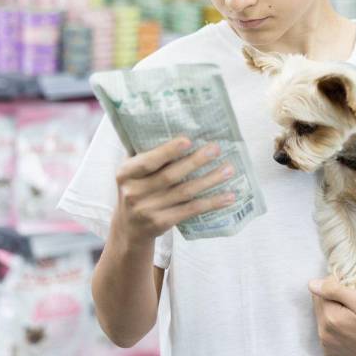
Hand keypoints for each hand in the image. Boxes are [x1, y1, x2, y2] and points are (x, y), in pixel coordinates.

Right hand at [111, 137, 235, 245]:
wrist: (129, 229)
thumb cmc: (136, 189)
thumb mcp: (131, 172)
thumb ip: (146, 153)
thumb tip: (176, 126)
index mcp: (125, 173)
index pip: (148, 161)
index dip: (168, 151)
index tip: (188, 140)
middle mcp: (134, 193)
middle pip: (170, 176)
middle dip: (195, 161)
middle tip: (216, 148)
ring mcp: (147, 210)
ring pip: (185, 193)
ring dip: (209, 180)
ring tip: (229, 169)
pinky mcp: (161, 224)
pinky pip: (190, 211)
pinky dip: (211, 203)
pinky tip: (228, 196)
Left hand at [310, 276, 355, 355]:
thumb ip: (337, 291)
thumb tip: (312, 283)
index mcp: (331, 319)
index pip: (323, 287)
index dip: (339, 282)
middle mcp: (325, 334)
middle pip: (322, 302)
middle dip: (336, 296)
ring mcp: (329, 346)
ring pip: (326, 315)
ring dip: (338, 310)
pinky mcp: (334, 354)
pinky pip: (330, 331)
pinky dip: (339, 325)